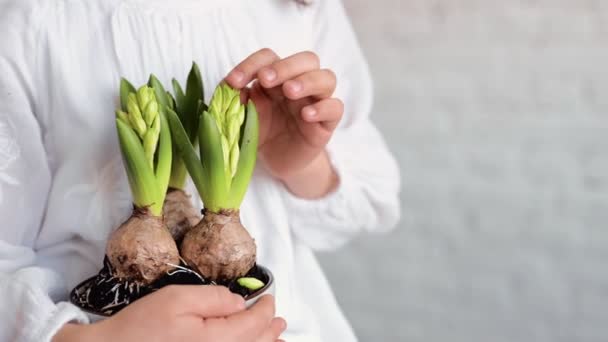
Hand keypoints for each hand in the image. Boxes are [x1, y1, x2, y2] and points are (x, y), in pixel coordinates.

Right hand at [53, 285, 285, 341]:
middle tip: (280, 320)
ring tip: (277, 338)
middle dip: (270, 330)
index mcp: (215, 339)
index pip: (253, 324)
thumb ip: (213, 298)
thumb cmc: (141, 325)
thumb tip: (239, 302)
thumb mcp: (177, 299)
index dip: (265, 309)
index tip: (268, 297)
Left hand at [226, 48, 342, 197]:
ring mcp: (316, 102)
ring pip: (327, 78)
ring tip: (290, 91)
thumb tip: (229, 88)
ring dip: (308, 81)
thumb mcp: (243, 116)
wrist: (276, 161)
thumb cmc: (261, 132)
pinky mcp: (327, 123)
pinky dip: (324, 108)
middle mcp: (300, 84)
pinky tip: (307, 115)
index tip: (234, 82)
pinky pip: (335, 108)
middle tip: (266, 79)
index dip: (252, 64)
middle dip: (285, 66)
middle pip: (306, 59)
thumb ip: (236, 100)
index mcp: (277, 77)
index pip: (269, 57)